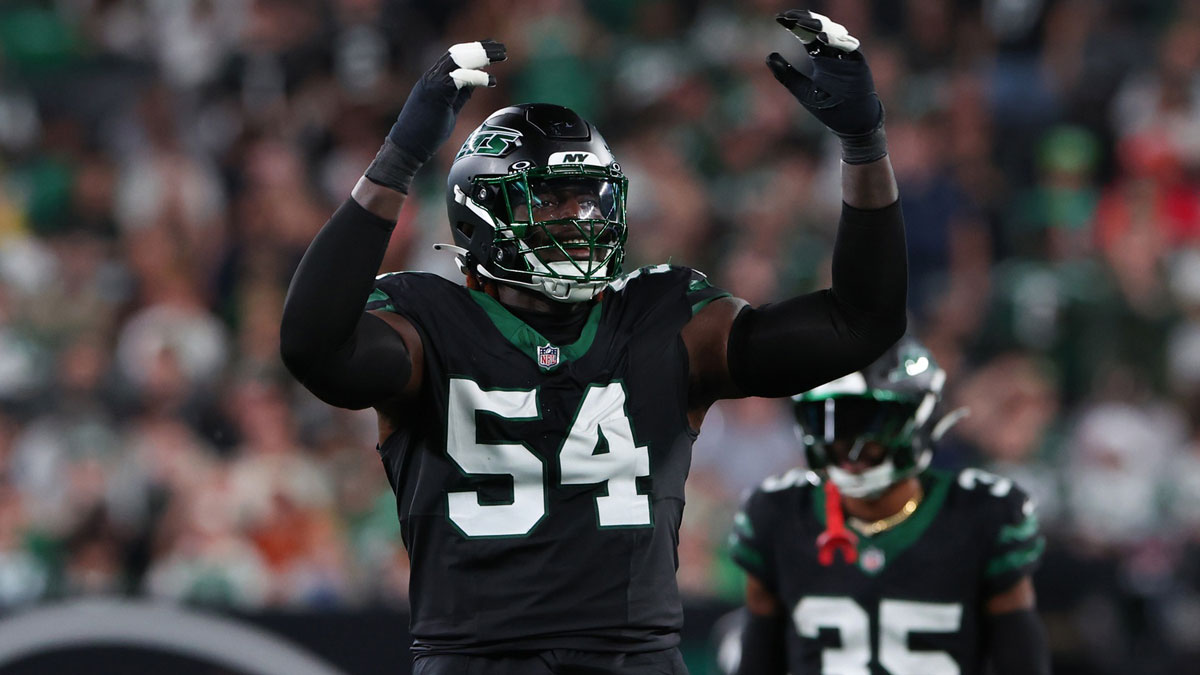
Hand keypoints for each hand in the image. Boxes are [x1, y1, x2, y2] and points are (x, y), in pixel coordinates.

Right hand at [366, 41, 505, 192]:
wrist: (407, 146)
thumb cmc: (426, 132)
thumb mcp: (448, 108)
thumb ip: (459, 94)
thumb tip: (474, 84)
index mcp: (432, 79)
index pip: (454, 55)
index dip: (473, 49)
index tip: (491, 47)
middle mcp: (431, 77)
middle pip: (458, 53)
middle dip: (481, 49)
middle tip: (501, 49)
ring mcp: (432, 84)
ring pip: (458, 60)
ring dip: (481, 56)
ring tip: (501, 57)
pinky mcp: (436, 94)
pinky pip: (460, 78)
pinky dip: (478, 77)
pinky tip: (492, 81)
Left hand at [767, 11, 880, 138]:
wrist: (850, 124)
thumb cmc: (829, 107)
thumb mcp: (802, 90)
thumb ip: (786, 74)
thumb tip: (769, 56)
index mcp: (820, 56)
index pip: (806, 34)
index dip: (794, 25)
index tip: (779, 18)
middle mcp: (834, 53)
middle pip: (819, 29)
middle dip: (804, 20)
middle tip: (789, 16)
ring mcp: (847, 57)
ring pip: (834, 33)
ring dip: (818, 26)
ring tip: (802, 21)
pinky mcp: (858, 65)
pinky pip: (849, 48)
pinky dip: (837, 40)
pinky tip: (822, 36)